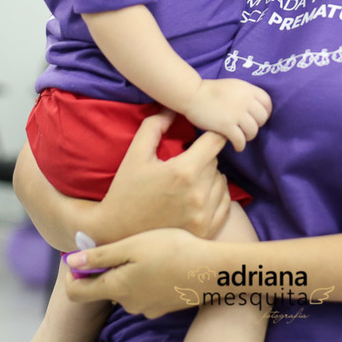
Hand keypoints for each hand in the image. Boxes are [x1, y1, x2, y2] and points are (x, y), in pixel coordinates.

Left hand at [64, 228, 212, 317]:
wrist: (212, 269)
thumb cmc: (172, 250)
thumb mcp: (132, 245)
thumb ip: (100, 256)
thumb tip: (71, 262)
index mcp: (116, 287)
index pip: (76, 293)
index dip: (73, 275)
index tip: (82, 257)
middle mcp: (128, 303)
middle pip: (103, 288)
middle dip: (106, 268)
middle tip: (124, 243)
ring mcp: (147, 308)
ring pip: (126, 289)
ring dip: (129, 272)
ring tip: (148, 249)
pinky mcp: (163, 306)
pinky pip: (145, 292)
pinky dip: (146, 279)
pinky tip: (162, 262)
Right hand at [96, 111, 232, 241]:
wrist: (117, 232)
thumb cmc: (126, 191)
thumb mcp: (135, 154)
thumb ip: (154, 126)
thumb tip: (172, 109)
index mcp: (183, 171)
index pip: (216, 141)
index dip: (212, 133)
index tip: (205, 135)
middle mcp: (198, 194)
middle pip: (216, 162)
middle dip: (203, 158)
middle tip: (184, 163)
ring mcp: (204, 215)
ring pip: (221, 182)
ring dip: (210, 178)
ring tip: (188, 182)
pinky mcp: (207, 231)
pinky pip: (224, 204)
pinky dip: (215, 197)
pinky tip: (196, 198)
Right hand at [182, 79, 271, 150]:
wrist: (192, 94)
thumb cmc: (211, 90)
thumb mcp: (234, 85)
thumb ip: (246, 94)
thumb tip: (256, 109)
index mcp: (248, 89)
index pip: (267, 103)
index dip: (265, 112)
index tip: (258, 118)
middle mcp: (245, 100)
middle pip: (262, 119)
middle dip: (256, 125)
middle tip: (247, 128)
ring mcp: (237, 114)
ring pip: (253, 131)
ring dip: (248, 136)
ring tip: (241, 137)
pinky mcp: (227, 126)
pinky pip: (241, 140)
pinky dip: (240, 145)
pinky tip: (237, 146)